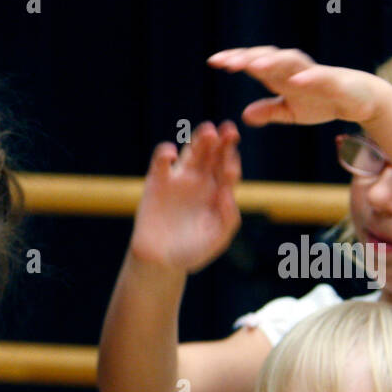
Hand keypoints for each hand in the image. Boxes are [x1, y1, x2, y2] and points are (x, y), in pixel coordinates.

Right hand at [129, 120, 241, 272]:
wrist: (159, 261)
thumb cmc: (191, 252)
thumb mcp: (217, 239)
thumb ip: (228, 218)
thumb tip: (229, 192)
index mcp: (218, 192)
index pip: (228, 168)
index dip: (232, 157)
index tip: (235, 152)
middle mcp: (200, 181)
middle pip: (213, 154)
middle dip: (222, 141)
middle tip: (228, 130)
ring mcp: (178, 180)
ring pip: (191, 152)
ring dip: (199, 139)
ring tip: (208, 131)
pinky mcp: (156, 182)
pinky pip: (161, 162)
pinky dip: (164, 153)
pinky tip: (171, 153)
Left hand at [207, 46, 382, 126]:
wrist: (361, 101)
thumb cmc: (322, 101)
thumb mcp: (291, 112)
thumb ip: (269, 111)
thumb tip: (244, 114)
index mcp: (281, 75)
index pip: (254, 62)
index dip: (235, 59)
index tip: (213, 62)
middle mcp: (294, 70)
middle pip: (268, 57)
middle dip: (247, 57)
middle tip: (226, 62)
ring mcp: (314, 74)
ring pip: (291, 62)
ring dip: (273, 62)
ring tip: (253, 67)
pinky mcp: (334, 82)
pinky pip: (320, 77)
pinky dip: (308, 77)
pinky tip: (296, 81)